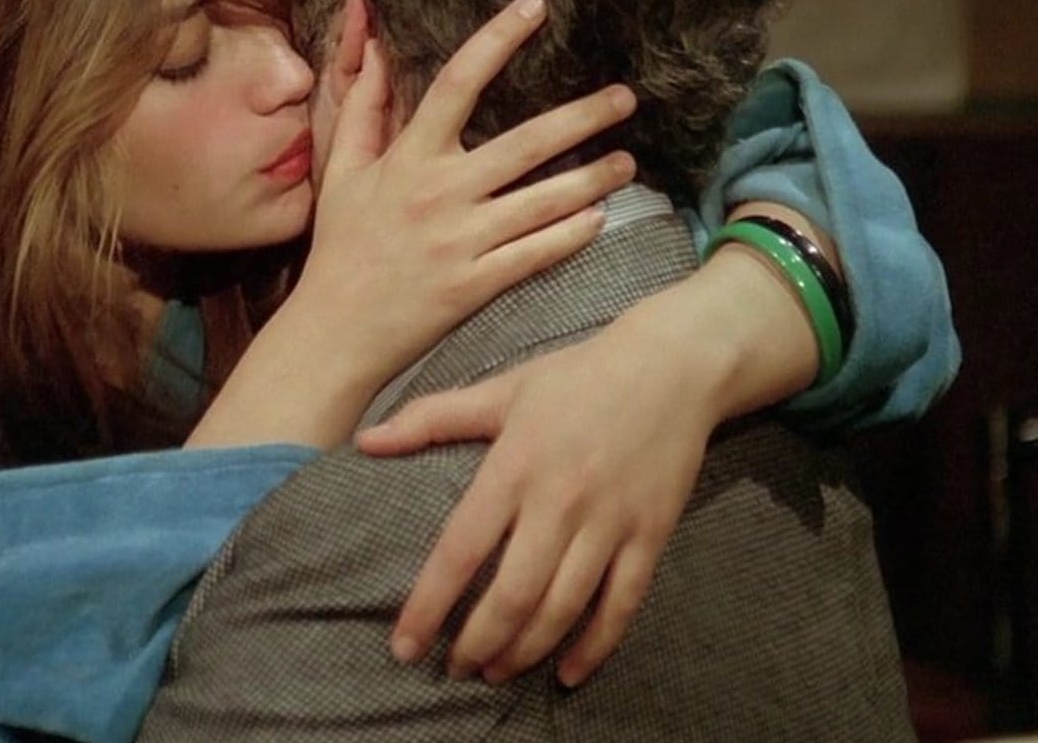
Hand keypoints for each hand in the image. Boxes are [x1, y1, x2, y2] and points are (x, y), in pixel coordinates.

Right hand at [188, 0, 637, 449]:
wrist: (335, 332)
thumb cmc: (341, 247)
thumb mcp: (342, 172)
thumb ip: (363, 107)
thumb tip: (371, 43)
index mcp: (408, 158)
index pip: (457, 82)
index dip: (497, 38)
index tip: (535, 5)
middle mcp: (439, 193)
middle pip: (525, 142)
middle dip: (583, 117)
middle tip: (626, 98)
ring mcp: (461, 241)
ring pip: (544, 202)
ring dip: (594, 179)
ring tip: (628, 162)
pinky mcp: (476, 284)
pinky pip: (536, 254)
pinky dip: (572, 235)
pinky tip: (600, 219)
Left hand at [357, 291, 731, 686]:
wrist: (672, 364)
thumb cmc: (577, 376)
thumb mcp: (501, 389)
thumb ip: (431, 418)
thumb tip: (365, 441)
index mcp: (514, 466)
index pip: (460, 550)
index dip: (429, 604)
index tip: (405, 644)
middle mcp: (560, 500)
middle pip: (512, 593)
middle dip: (478, 643)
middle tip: (454, 670)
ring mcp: (608, 521)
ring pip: (563, 607)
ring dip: (525, 650)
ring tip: (496, 672)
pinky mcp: (650, 534)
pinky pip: (621, 604)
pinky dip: (595, 646)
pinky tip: (566, 673)